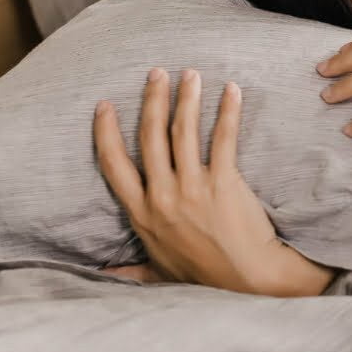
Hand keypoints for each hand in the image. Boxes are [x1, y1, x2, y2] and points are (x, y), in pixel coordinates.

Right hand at [93, 67, 285, 294]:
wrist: (247, 279)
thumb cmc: (204, 277)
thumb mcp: (158, 273)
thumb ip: (130, 270)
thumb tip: (104, 275)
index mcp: (141, 213)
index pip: (113, 164)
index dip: (106, 131)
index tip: (105, 105)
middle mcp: (162, 196)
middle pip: (150, 136)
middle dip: (152, 99)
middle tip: (156, 72)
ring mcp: (193, 188)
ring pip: (183, 131)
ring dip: (186, 97)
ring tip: (190, 73)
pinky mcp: (225, 183)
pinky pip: (224, 138)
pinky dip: (228, 111)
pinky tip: (231, 90)